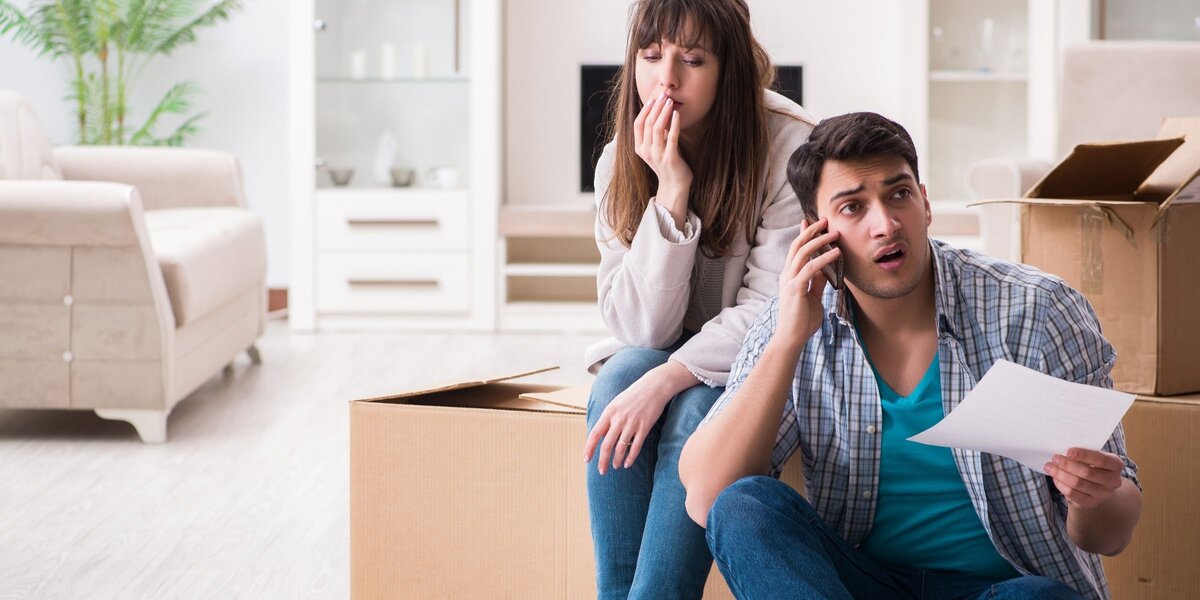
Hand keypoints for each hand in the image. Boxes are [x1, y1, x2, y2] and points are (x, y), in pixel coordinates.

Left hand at [583, 366, 675, 474]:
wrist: (654, 386)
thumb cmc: (633, 395)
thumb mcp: (616, 403)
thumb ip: (608, 418)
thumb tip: (599, 434)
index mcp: (609, 412)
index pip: (595, 434)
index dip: (589, 448)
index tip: (586, 459)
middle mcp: (619, 419)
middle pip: (606, 445)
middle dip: (602, 460)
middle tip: (602, 471)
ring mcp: (632, 423)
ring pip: (621, 448)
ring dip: (616, 460)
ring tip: (615, 466)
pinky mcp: (644, 427)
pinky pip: (635, 446)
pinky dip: (630, 457)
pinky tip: (627, 464)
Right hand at [633, 93, 691, 214]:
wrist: (675, 185)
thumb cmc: (667, 164)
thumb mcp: (657, 147)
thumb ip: (655, 134)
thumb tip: (658, 113)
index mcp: (639, 148)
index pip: (637, 124)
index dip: (644, 110)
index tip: (653, 98)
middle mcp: (645, 151)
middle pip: (647, 123)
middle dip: (656, 107)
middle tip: (663, 95)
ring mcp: (657, 155)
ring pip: (657, 128)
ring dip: (664, 112)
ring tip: (670, 101)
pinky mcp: (670, 158)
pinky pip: (671, 137)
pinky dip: (674, 124)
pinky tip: (677, 114)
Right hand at [775, 218, 840, 351]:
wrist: (792, 337)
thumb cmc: (802, 319)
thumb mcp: (813, 295)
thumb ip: (817, 281)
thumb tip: (826, 269)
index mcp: (789, 275)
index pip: (796, 249)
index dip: (803, 234)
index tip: (812, 221)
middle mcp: (787, 274)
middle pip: (798, 245)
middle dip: (811, 230)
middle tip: (825, 220)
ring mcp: (789, 280)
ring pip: (803, 252)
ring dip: (820, 240)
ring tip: (835, 233)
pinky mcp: (795, 288)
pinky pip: (811, 268)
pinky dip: (825, 259)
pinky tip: (836, 254)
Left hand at [1044, 448, 1124, 508]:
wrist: (1097, 485)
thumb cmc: (1092, 465)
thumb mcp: (1093, 456)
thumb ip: (1083, 453)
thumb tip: (1062, 449)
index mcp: (1116, 465)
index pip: (1101, 459)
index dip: (1084, 455)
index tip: (1068, 451)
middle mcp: (1113, 481)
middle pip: (1088, 473)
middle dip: (1068, 465)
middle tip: (1055, 458)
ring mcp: (1104, 494)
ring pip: (1078, 484)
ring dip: (1061, 474)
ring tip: (1050, 467)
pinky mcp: (1092, 503)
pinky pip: (1074, 495)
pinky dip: (1062, 485)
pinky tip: (1055, 478)